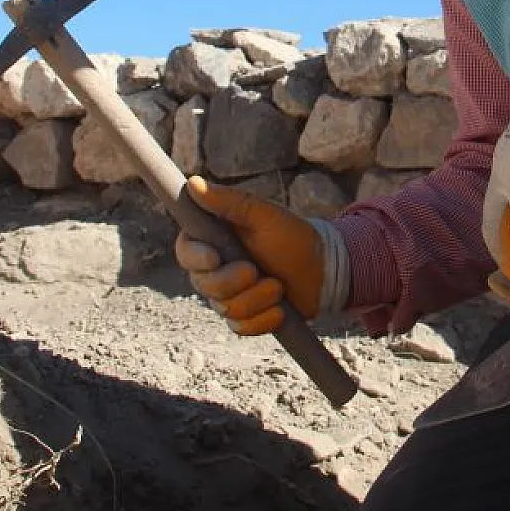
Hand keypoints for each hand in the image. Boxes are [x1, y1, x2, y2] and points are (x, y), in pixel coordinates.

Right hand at [176, 177, 323, 335]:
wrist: (323, 270)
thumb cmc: (294, 236)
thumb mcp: (264, 214)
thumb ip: (230, 202)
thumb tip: (193, 183)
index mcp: (215, 240)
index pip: (186, 251)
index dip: (196, 257)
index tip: (215, 258)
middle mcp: (216, 269)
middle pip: (204, 285)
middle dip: (233, 281)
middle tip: (256, 271)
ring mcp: (229, 296)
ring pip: (226, 308)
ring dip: (257, 298)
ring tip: (278, 285)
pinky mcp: (244, 318)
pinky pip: (242, 327)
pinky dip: (264, 319)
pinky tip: (280, 308)